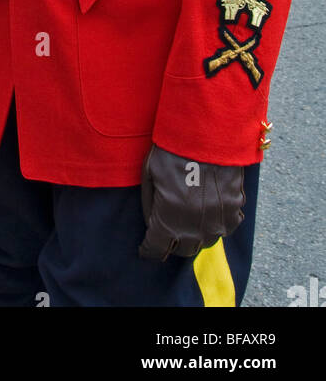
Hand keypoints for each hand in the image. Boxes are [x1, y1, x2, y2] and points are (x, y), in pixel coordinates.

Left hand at [139, 145, 244, 260]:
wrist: (207, 131)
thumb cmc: (172, 150)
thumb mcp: (149, 175)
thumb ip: (150, 205)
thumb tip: (152, 224)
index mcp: (168, 220)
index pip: (155, 249)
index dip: (148, 249)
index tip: (146, 246)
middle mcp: (194, 228)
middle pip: (181, 250)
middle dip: (171, 242)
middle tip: (167, 228)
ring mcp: (217, 222)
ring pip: (204, 242)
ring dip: (194, 234)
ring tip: (188, 217)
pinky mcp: (235, 211)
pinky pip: (225, 228)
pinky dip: (216, 223)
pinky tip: (208, 209)